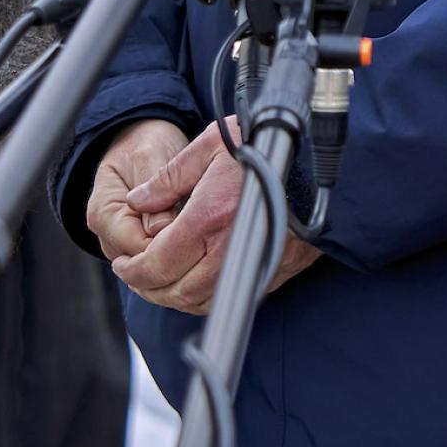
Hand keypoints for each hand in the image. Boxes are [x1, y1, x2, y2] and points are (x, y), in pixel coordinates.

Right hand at [84, 119, 188, 263]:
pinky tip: (193, 225)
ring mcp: (122, 239)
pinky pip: (160, 254)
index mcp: (103, 212)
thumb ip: (157, 189)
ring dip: (177, 245)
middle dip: (174, 245)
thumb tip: (162, 228)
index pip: (135, 247)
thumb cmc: (146, 143)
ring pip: (153, 260)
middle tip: (201, 220)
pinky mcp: (139, 240)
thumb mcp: (151, 156)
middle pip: (143, 259)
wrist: (144, 137)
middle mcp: (108, 232)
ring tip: (196, 217)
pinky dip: (178, 243)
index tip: (194, 223)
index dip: (168, 240)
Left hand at [110, 121, 320, 313]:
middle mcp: (231, 248)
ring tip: (160, 280)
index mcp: (209, 217)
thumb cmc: (269, 145)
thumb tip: (139, 201)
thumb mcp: (212, 144)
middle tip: (135, 274)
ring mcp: (256, 262)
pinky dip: (204, 298)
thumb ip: (170, 177)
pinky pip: (230, 297)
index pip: (156, 264)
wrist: (323, 158)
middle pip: (175, 291)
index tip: (123, 263)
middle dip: (148, 287)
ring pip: (201, 302)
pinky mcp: (275, 269)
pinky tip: (195, 281)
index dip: (132, 270)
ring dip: (174, 297)